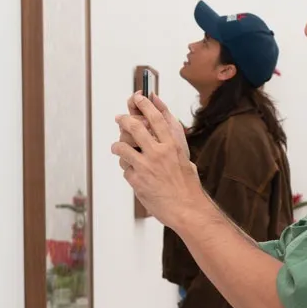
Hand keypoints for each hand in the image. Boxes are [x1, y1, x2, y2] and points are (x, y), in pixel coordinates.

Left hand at [112, 93, 202, 227]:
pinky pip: (124, 168)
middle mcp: (158, 152)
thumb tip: (164, 122)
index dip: (145, 104)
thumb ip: (172, 142)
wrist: (187, 209)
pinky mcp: (136, 180)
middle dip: (124, 120)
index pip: (155, 117)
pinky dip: (127, 168)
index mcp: (172, 145)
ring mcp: (145, 166)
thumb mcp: (184, 158)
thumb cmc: (188, 185)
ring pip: (122, 147)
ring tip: (118, 148)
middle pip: (134, 127)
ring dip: (117, 145)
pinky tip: (134, 173)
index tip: (138, 98)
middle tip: (120, 118)